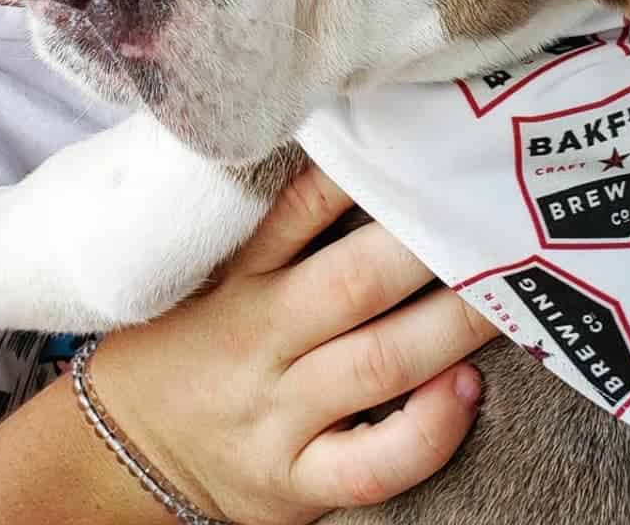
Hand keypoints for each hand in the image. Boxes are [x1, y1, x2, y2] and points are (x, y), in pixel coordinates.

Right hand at [91, 167, 496, 524]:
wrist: (124, 444)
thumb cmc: (191, 337)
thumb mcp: (215, 271)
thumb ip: (282, 223)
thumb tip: (367, 155)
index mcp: (241, 276)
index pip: (302, 207)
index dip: (364, 175)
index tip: (423, 149)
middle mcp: (262, 337)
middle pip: (357, 282)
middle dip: (430, 247)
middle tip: (495, 216)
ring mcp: (281, 415)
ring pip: (379, 362)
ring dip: (452, 326)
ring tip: (505, 295)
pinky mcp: (296, 479)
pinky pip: (373, 465)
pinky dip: (428, 431)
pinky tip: (468, 391)